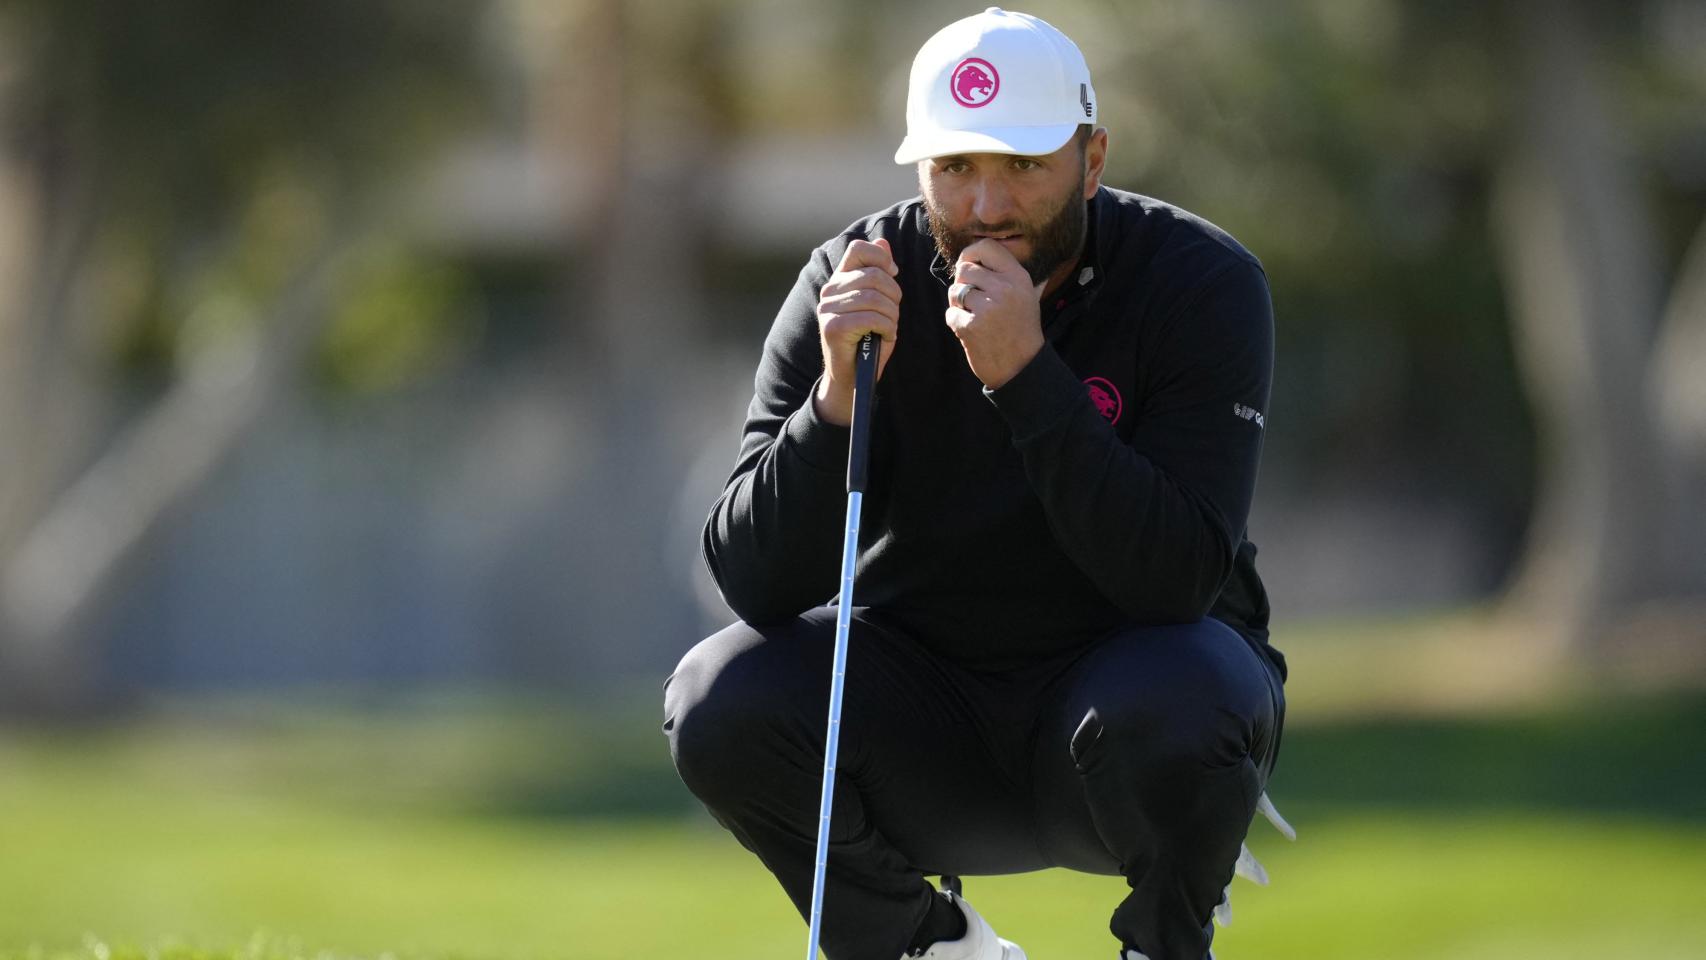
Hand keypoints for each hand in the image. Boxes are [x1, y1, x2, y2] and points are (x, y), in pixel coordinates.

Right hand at [815, 238, 899, 426]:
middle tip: (893, 314)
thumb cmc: (868, 339)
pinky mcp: (832, 327)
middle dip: (894, 295)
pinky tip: (884, 337)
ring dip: (891, 315)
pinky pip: (871, 317)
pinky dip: (886, 328)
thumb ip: (879, 273)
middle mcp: (829, 290)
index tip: (893, 276)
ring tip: (888, 327)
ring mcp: (827, 309)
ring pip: (874, 297)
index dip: (882, 258)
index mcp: (840, 279)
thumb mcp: (878, 303)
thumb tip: (883, 242)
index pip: (859, 248)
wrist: (852, 377)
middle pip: (874, 275)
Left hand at [944, 239, 1045, 388]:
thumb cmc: (1022, 330)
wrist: (1022, 367)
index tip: (969, 265)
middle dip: (963, 283)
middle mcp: (1003, 288)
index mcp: (1018, 277)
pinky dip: (956, 322)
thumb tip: (987, 250)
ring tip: (974, 316)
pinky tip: (971, 331)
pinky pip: (951, 313)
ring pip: (955, 291)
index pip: (986, 247)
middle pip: (964, 269)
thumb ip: (1010, 273)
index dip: (970, 254)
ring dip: (958, 304)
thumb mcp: (1028, 295)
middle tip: (973, 300)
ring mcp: (987, 307)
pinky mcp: (971, 326)